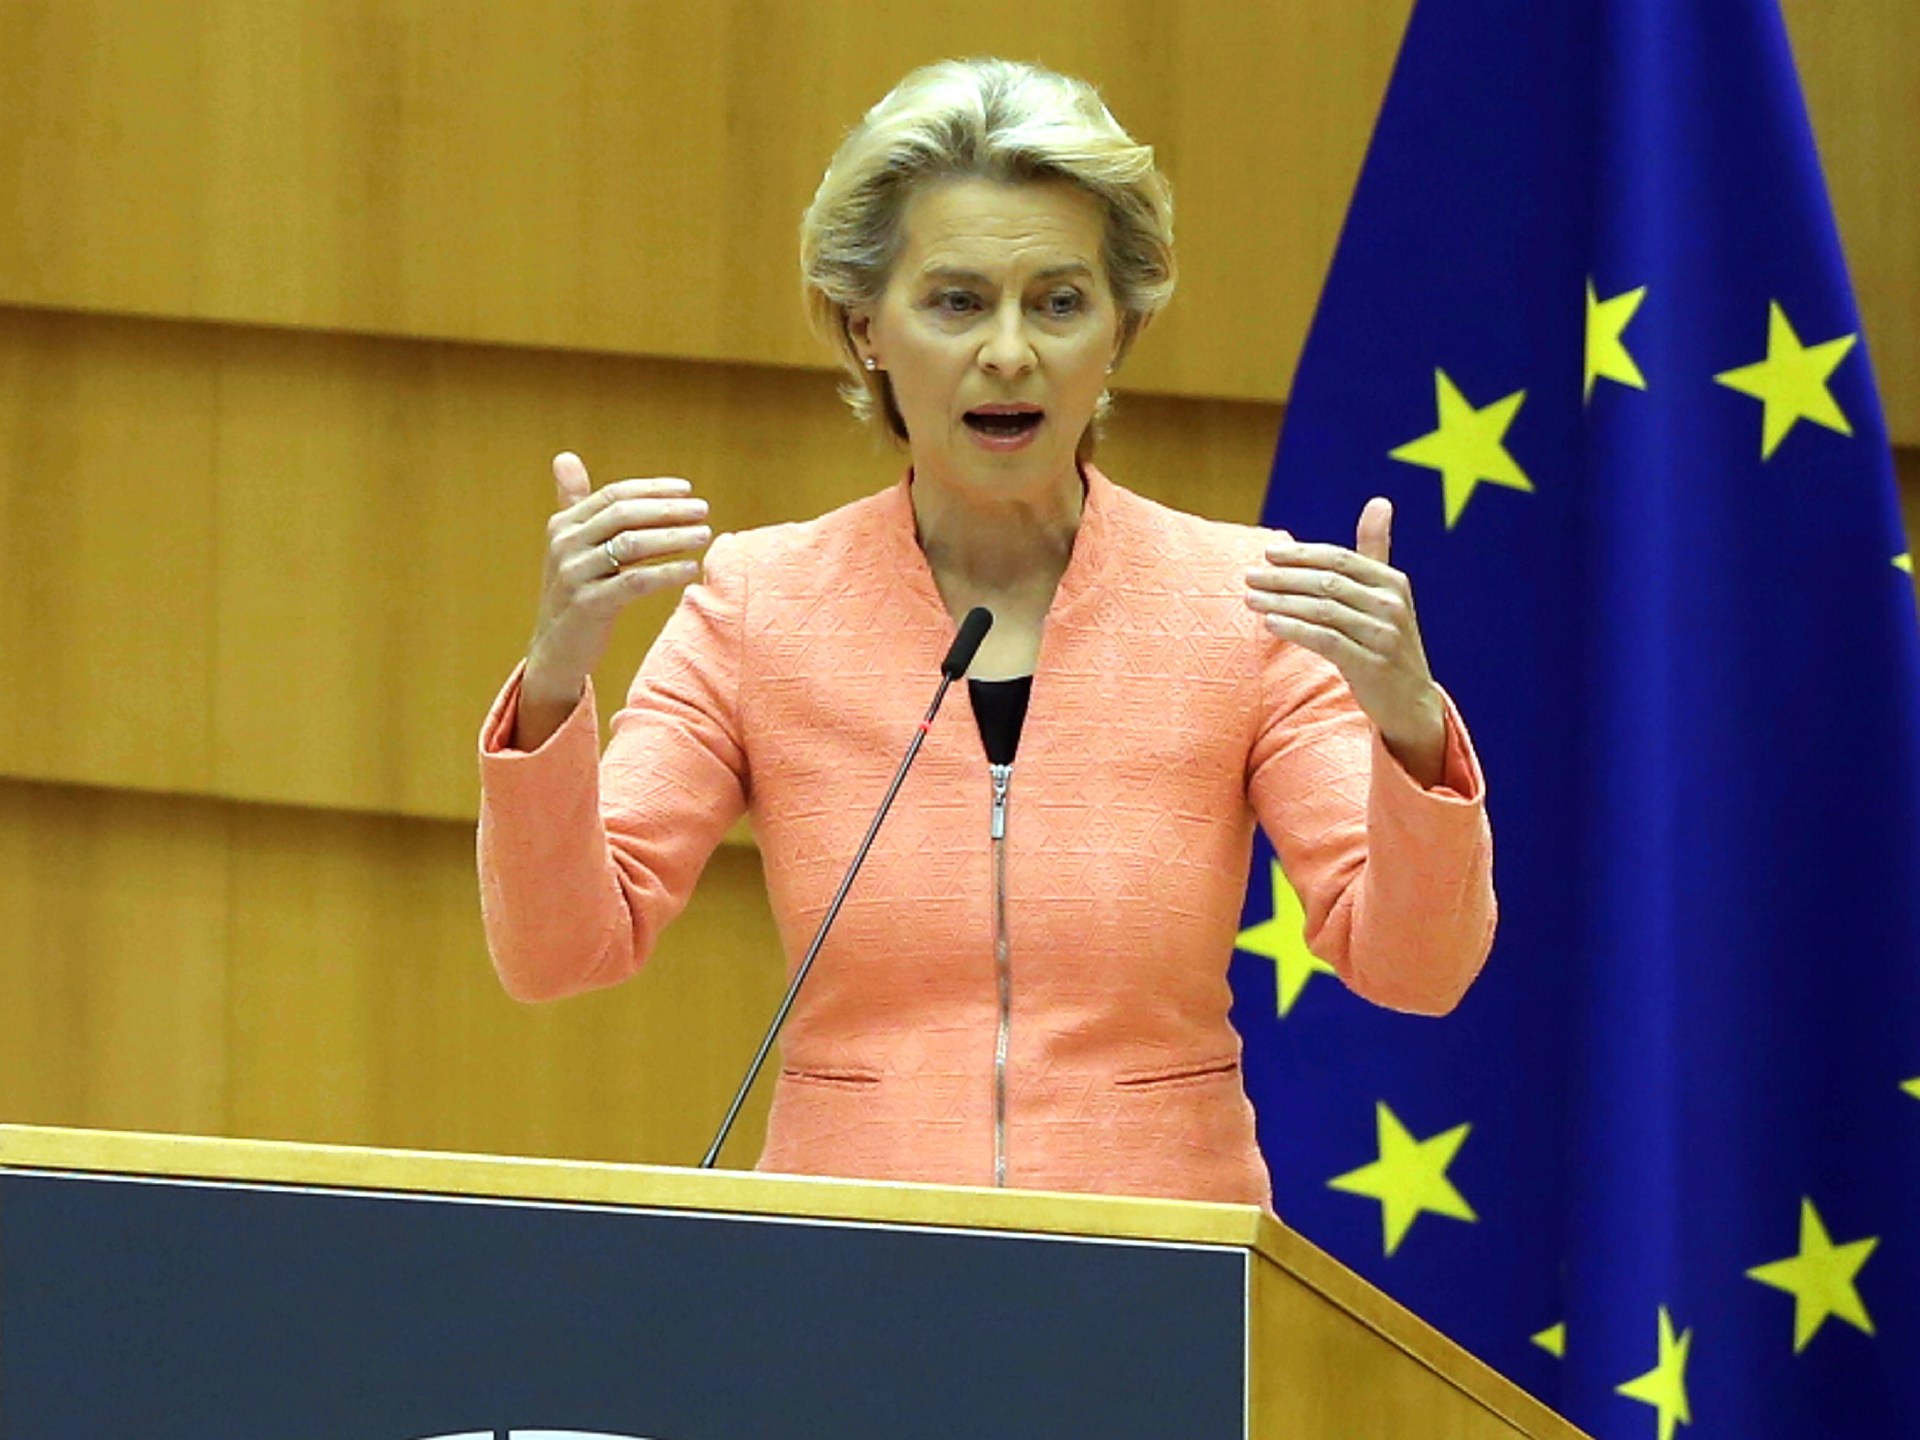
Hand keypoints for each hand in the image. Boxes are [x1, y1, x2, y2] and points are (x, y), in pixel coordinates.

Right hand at [516, 452, 711, 747]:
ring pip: (631, 545)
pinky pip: (635, 582)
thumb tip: (565, 457)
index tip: (688, 489)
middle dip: (668, 509)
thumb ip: (575, 503)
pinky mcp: (588, 605)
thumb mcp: (571, 546)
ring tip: (704, 535)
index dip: (653, 490)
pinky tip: (690, 568)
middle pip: (624, 515)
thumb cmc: (575, 592)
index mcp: (562, 525)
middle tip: (703, 510)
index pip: (613, 495)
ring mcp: (574, 575)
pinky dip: (666, 572)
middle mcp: (564, 545)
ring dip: (673, 537)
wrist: (557, 649)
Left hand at [1244, 497, 1447, 785]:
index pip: (1339, 559)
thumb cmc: (1386, 641)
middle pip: (1327, 582)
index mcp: (1392, 582)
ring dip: (1281, 603)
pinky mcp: (1371, 665)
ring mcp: (1383, 636)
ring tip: (1251, 600)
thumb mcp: (1385, 595)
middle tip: (1250, 577)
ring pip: (1322, 611)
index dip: (1301, 554)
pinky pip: (1325, 641)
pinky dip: (1295, 630)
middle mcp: (1390, 605)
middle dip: (1283, 578)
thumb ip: (1375, 550)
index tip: (1267, 553)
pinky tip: (1270, 624)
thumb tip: (1379, 500)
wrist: (1410, 701)